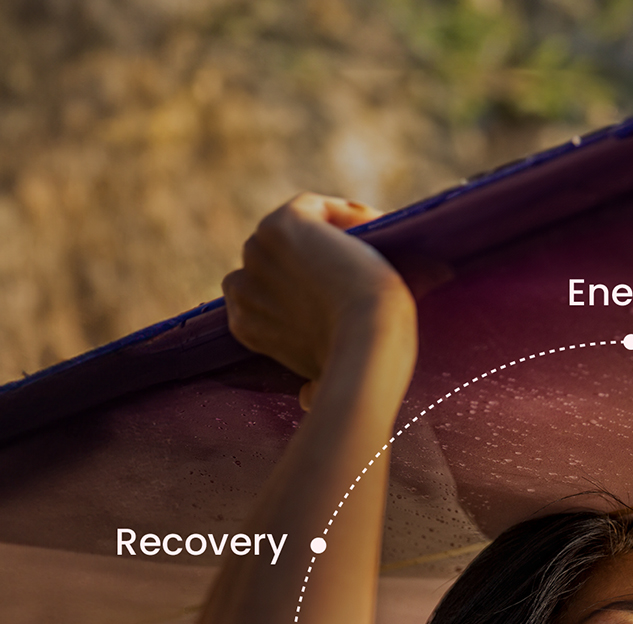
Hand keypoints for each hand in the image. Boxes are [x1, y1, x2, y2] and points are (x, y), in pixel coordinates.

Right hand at [221, 194, 414, 404]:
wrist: (368, 342)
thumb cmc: (355, 367)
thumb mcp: (323, 380)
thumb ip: (310, 386)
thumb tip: (306, 397)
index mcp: (246, 326)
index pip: (262, 294)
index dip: (299, 290)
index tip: (338, 294)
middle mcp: (243, 287)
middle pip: (272, 260)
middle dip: (310, 263)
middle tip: (357, 268)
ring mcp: (259, 253)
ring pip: (294, 233)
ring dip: (333, 234)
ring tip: (376, 248)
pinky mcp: (283, 226)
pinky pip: (315, 208)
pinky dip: (346, 213)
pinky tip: (379, 225)